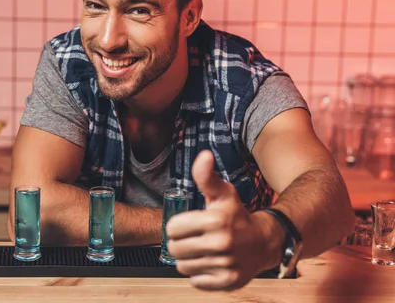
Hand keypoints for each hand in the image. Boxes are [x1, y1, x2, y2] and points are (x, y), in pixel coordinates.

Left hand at [166, 150, 280, 290]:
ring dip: (189, 259)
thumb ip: (206, 176)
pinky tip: (210, 264)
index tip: (189, 225)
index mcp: (215, 220)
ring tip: (202, 251)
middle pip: (174, 249)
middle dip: (180, 243)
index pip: (172, 228)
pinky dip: (199, 275)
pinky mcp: (228, 281)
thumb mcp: (222, 194)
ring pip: (183, 266)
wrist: (264, 242)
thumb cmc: (237, 216)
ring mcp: (225, 264)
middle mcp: (221, 243)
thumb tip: (203, 155)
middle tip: (194, 239)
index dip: (178, 226)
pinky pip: (195, 281)